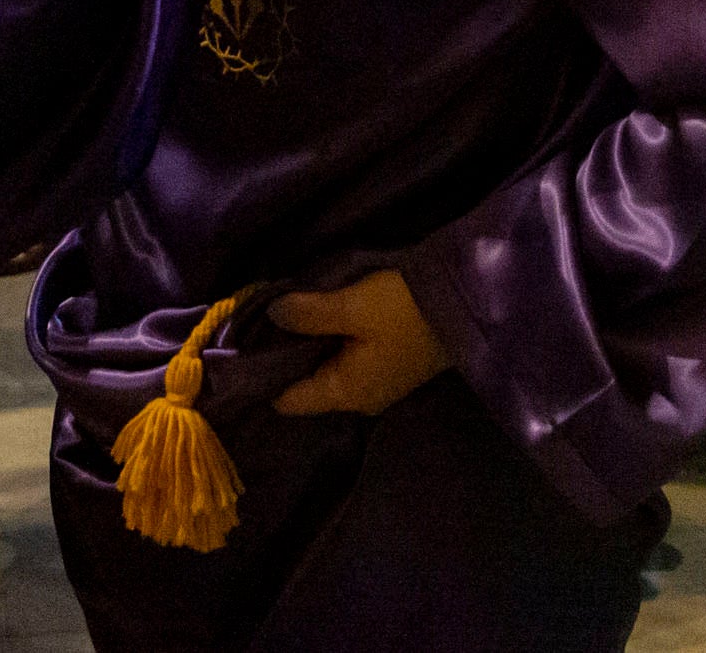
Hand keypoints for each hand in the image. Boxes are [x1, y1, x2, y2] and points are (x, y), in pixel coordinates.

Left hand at [268, 271, 449, 417]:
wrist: (466, 306)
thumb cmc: (404, 311)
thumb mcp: (351, 306)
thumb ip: (307, 314)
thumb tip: (271, 315)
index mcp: (345, 393)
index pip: (288, 400)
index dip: (262, 376)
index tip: (240, 347)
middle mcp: (358, 399)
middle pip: (307, 385)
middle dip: (284, 357)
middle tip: (258, 323)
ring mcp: (377, 385)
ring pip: (327, 371)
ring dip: (309, 347)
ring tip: (285, 316)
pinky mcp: (389, 367)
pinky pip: (346, 362)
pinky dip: (331, 344)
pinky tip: (321, 320)